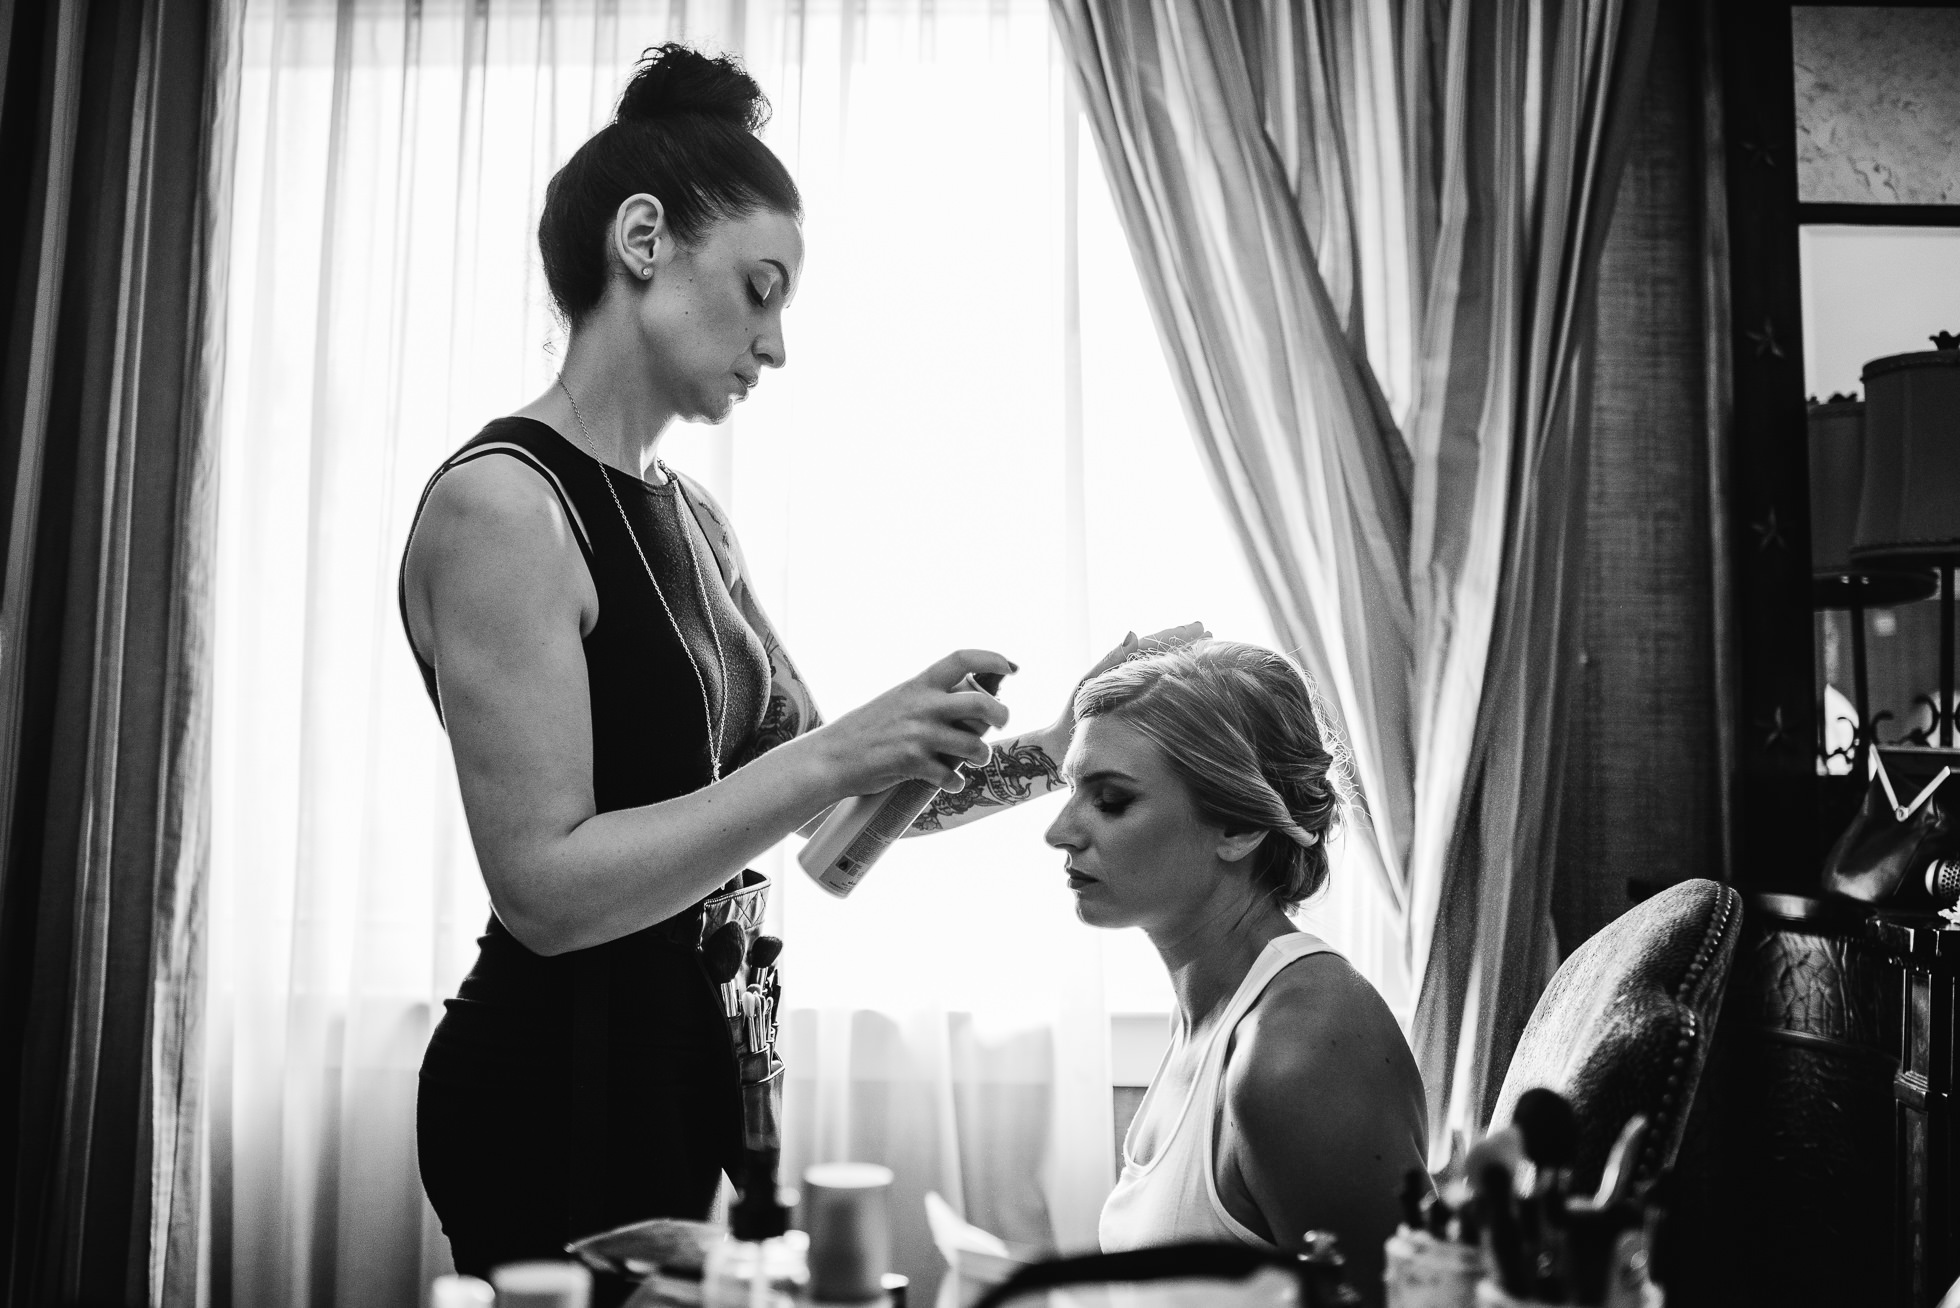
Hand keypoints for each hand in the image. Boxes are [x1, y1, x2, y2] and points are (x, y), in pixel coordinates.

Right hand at [813, 649, 1013, 795]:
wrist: (830, 758)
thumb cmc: (864, 731)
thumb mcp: (897, 701)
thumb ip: (928, 700)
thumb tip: (967, 706)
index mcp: (918, 684)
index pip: (962, 658)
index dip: (993, 659)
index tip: (1012, 667)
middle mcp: (922, 705)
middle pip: (981, 703)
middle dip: (1001, 714)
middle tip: (1002, 722)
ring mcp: (918, 734)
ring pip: (973, 745)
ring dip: (982, 755)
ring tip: (977, 760)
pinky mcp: (912, 763)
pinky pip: (950, 776)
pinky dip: (955, 783)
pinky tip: (951, 784)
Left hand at [1054, 622, 1208, 734]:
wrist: (1063, 744)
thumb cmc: (1074, 715)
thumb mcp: (1091, 684)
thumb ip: (1111, 660)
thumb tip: (1133, 633)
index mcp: (1120, 666)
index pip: (1153, 644)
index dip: (1175, 635)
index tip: (1199, 627)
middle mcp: (1130, 675)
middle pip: (1162, 652)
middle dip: (1185, 642)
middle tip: (1209, 632)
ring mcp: (1134, 691)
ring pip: (1164, 669)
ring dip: (1184, 658)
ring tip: (1208, 649)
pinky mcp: (1137, 708)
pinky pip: (1161, 688)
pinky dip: (1176, 679)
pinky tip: (1193, 678)